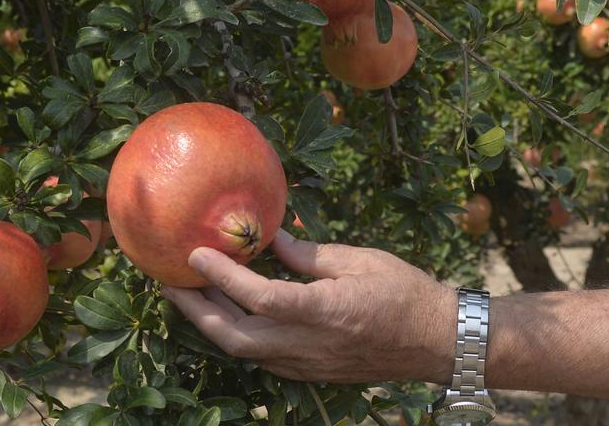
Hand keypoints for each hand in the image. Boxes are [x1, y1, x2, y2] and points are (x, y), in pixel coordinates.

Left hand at [161, 230, 456, 383]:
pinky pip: (262, 356)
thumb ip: (307, 254)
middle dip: (196, 310)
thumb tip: (270, 237)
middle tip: (171, 282)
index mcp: (323, 311)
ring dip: (212, 323)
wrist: (437, 341)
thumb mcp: (358, 260)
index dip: (221, 276)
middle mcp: (308, 344)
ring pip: (243, 351)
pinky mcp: (310, 371)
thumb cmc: (405, 293)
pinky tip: (230, 313)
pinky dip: (238, 335)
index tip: (195, 254)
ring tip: (192, 294)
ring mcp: (307, 363)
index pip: (257, 297)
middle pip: (234, 336)